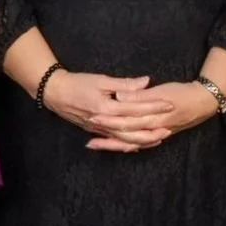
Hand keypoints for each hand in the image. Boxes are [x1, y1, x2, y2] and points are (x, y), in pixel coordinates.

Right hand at [43, 72, 174, 151]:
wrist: (55, 93)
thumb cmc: (77, 83)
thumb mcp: (101, 80)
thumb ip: (124, 84)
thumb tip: (145, 82)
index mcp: (107, 107)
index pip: (135, 108)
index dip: (153, 106)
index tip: (168, 103)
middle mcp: (104, 122)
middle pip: (133, 130)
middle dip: (152, 129)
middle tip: (170, 127)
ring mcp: (99, 129)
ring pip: (125, 140)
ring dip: (143, 140)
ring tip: (159, 138)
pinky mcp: (96, 131)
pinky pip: (115, 142)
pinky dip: (128, 145)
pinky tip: (138, 145)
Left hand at [89, 81, 220, 150]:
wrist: (204, 102)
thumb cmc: (183, 93)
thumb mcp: (162, 90)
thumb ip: (140, 94)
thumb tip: (121, 95)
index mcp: (152, 117)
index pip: (126, 120)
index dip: (108, 119)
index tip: (92, 116)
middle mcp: (152, 129)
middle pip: (125, 136)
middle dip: (105, 138)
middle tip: (87, 137)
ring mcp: (155, 134)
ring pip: (130, 144)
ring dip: (112, 145)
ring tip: (93, 145)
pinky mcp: (156, 135)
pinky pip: (138, 144)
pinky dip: (125, 146)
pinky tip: (113, 146)